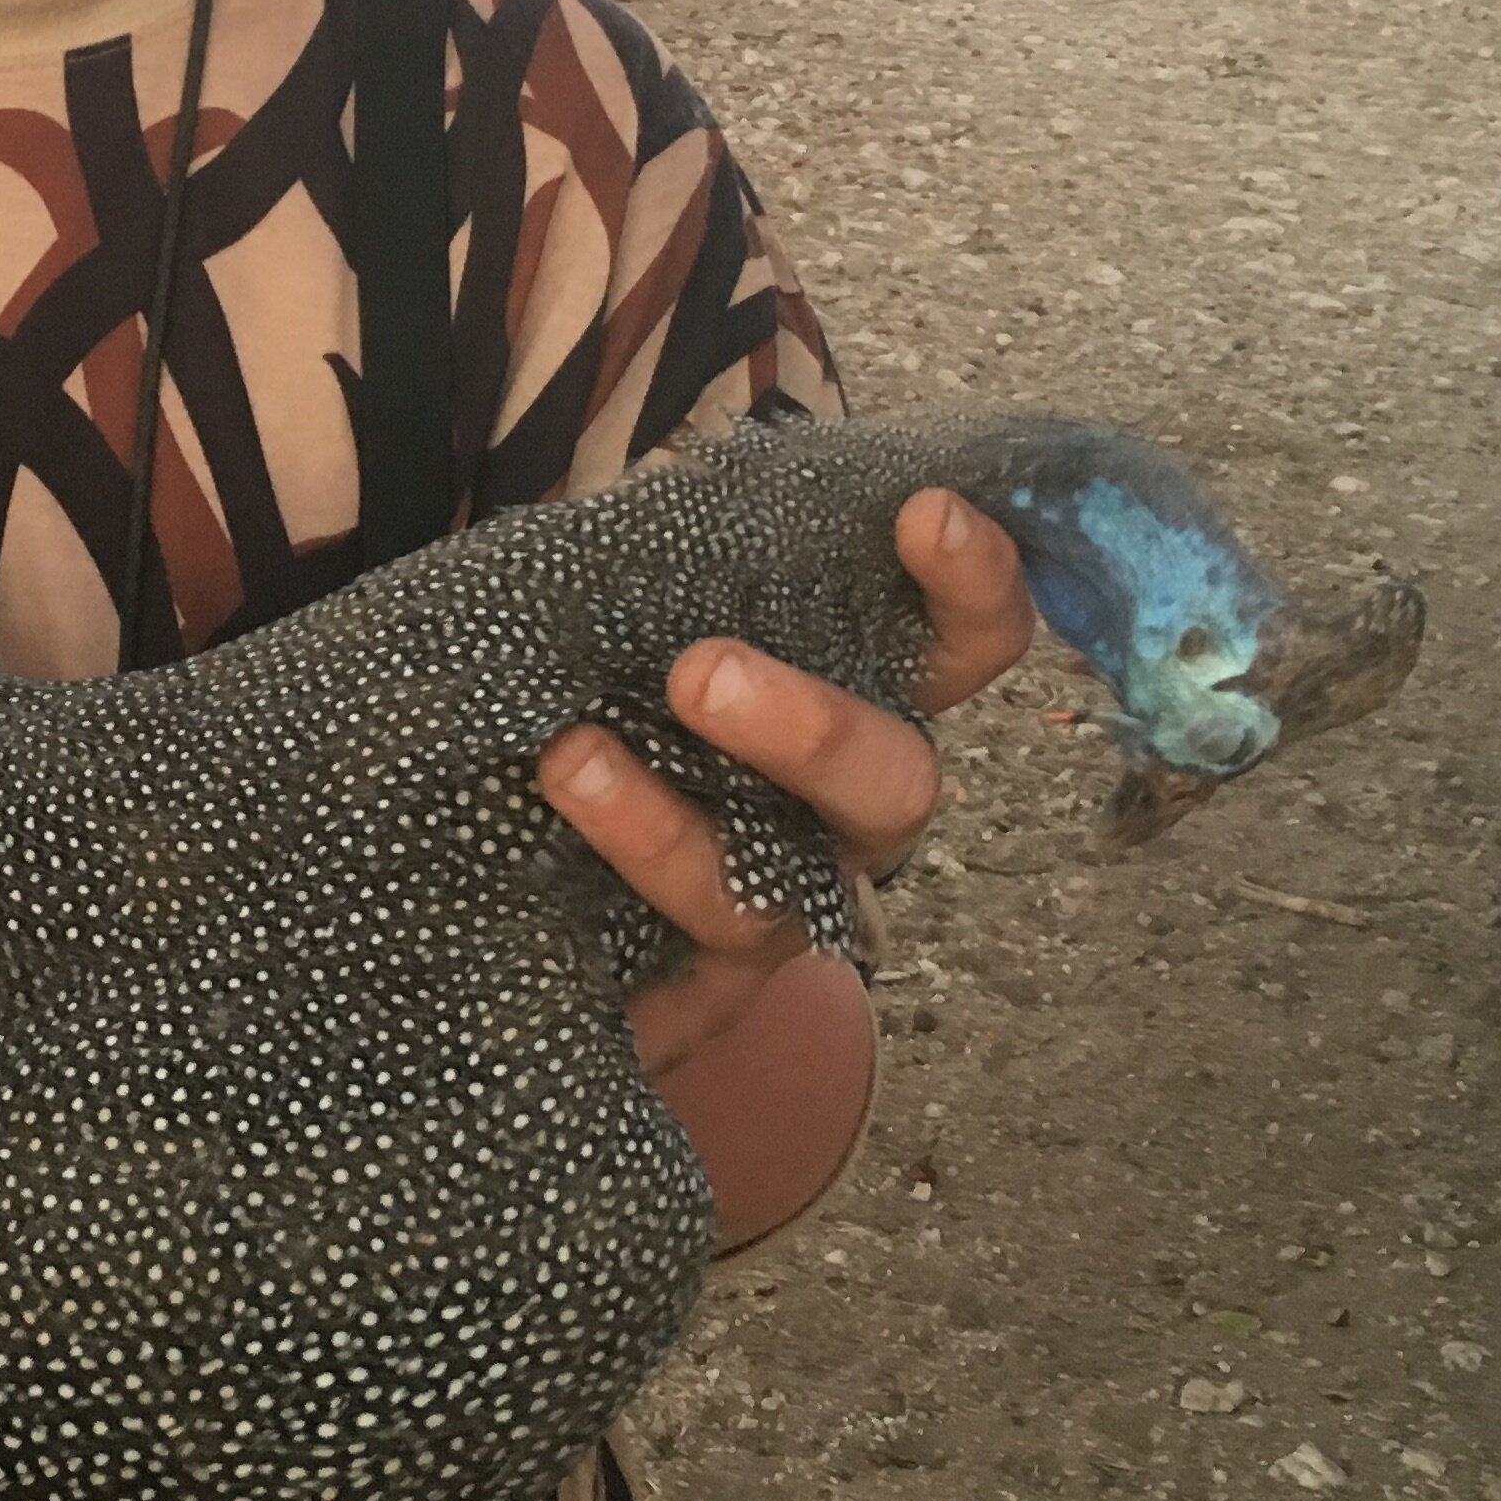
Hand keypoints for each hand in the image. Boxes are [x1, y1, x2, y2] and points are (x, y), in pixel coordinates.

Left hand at [536, 487, 1029, 1074]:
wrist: (525, 881)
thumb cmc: (609, 708)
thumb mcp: (632, 618)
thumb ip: (660, 569)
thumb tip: (636, 499)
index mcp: (854, 700)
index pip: (964, 644)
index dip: (974, 584)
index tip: (925, 513)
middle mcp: (841, 818)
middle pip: (897, 786)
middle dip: (813, 728)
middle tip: (699, 674)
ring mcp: (780, 914)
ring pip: (772, 893)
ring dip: (667, 829)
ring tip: (568, 758)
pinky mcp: (697, 1001)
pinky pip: (677, 987)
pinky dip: (614, 928)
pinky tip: (540, 866)